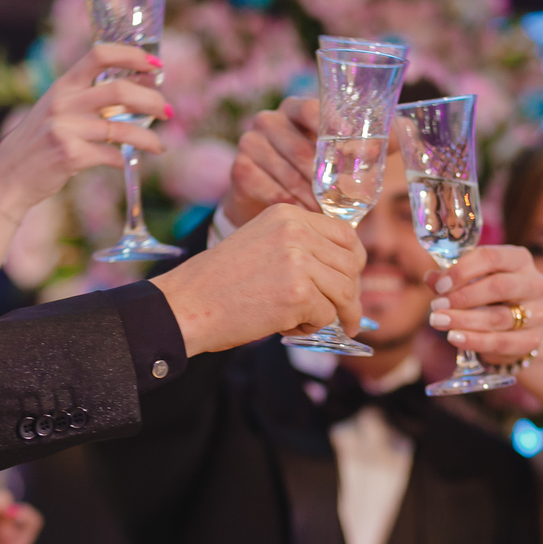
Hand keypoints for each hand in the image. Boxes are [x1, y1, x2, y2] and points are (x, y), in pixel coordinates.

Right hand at [0, 44, 170, 218]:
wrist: (9, 175)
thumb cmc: (40, 142)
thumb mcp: (58, 111)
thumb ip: (89, 100)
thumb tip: (137, 94)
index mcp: (63, 85)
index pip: (100, 55)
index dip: (132, 56)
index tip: (156, 66)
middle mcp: (64, 102)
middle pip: (119, 91)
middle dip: (151, 100)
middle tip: (167, 111)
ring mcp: (65, 128)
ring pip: (121, 129)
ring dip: (148, 137)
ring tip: (159, 146)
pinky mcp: (69, 155)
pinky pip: (111, 155)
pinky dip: (125, 159)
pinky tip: (128, 161)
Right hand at [152, 203, 365, 355]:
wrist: (188, 304)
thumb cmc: (220, 283)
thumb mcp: (261, 243)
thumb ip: (299, 246)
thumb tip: (345, 269)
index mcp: (287, 215)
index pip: (345, 234)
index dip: (353, 262)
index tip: (349, 282)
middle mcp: (296, 231)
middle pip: (350, 265)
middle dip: (349, 295)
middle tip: (341, 316)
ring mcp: (298, 260)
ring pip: (344, 292)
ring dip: (333, 314)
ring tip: (305, 323)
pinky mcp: (298, 293)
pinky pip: (326, 316)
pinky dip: (310, 328)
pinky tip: (286, 327)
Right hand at [225, 97, 404, 226]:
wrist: (265, 205)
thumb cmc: (313, 176)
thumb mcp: (345, 156)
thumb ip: (377, 142)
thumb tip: (409, 130)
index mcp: (295, 108)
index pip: (312, 108)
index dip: (333, 128)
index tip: (355, 150)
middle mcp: (269, 119)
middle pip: (301, 146)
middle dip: (326, 176)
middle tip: (345, 197)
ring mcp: (250, 142)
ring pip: (288, 170)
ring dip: (311, 195)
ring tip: (326, 213)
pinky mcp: (239, 169)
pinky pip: (269, 187)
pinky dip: (289, 203)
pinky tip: (301, 214)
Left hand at [424, 245, 542, 363]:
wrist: (520, 329)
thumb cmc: (491, 297)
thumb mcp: (474, 282)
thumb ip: (453, 279)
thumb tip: (430, 278)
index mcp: (519, 259)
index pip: (491, 257)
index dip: (462, 270)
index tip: (439, 285)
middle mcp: (535, 283)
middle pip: (499, 286)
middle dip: (463, 296)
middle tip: (436, 306)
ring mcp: (538, 313)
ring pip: (499, 317)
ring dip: (463, 320)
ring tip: (438, 321)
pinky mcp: (532, 340)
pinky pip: (501, 342)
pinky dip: (475, 340)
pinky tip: (454, 338)